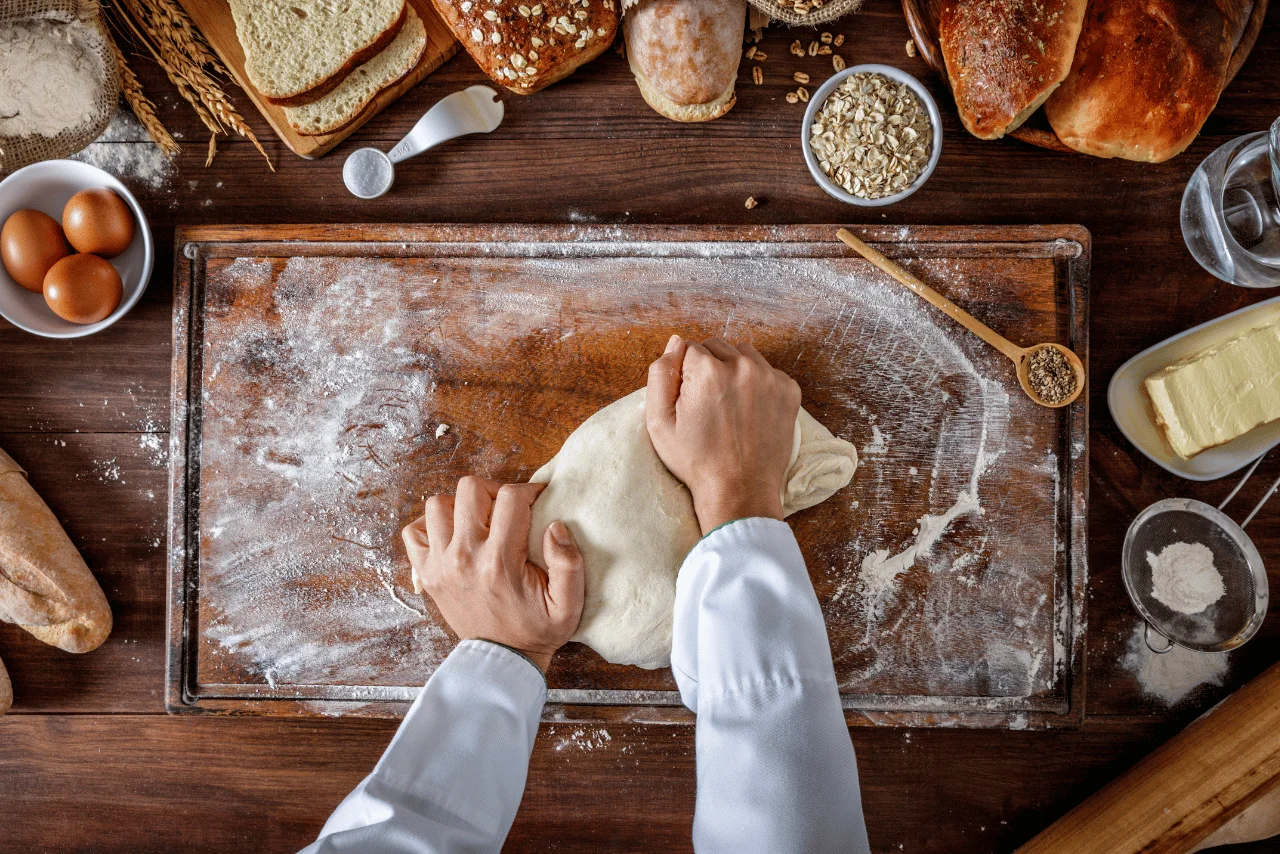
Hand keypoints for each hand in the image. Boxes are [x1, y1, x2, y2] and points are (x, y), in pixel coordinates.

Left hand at [401, 476, 584, 672]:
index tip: (538, 499)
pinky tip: (453, 535)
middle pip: (470, 489)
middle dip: (494, 491)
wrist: (501, 661)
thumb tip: (556, 525)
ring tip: (480, 521)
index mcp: (500, 561)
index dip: (529, 491)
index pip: (511, 498)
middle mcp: (464, 557)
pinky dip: (430, 525)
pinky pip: (414, 531)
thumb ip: (570, 563)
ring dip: (460, 506)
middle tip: (508, 509)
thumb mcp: (568, 604)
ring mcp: (440, 564)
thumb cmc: (537, 629)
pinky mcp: (427, 573)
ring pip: (438, 505)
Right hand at [645, 335, 800, 534]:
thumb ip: (661, 374)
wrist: (740, 490)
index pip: (689, 348)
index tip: (689, 399)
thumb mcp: (659, 421)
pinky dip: (757, 383)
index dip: (684, 373)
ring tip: (728, 404)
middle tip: (707, 404)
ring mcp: (770, 377)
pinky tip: (749, 410)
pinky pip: (767, 371)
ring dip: (733, 370)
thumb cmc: (696, 460)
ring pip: (743, 354)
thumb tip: (676, 342)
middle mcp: (742, 366)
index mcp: (707, 371)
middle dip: (708, 368)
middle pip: (716, 346)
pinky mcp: (789, 390)